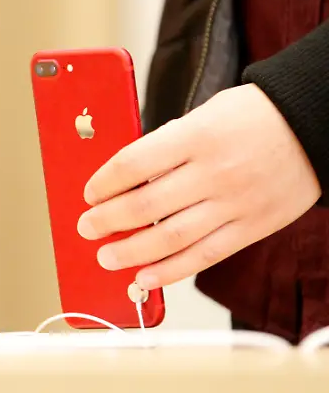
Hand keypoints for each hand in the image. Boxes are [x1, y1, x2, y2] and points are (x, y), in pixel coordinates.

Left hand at [77, 84, 319, 289]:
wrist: (314, 125)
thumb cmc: (252, 116)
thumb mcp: (203, 115)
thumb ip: (166, 145)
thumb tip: (123, 177)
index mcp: (195, 136)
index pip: (133, 164)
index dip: (103, 183)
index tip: (89, 193)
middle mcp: (213, 172)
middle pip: (145, 206)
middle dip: (106, 221)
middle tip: (86, 227)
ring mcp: (234, 203)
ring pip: (170, 238)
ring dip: (130, 252)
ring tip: (106, 257)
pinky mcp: (252, 227)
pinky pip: (204, 256)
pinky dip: (170, 271)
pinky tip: (144, 277)